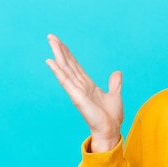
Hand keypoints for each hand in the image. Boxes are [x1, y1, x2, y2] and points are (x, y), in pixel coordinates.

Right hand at [45, 34, 122, 151]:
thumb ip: (114, 83)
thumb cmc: (111, 116)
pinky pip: (65, 81)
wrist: (110, 130)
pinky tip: (50, 61)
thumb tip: (117, 73)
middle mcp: (80, 86)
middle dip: (60, 50)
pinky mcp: (76, 97)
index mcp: (88, 85)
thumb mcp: (115, 95)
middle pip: (68, 64)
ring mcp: (77, 91)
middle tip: (51, 37)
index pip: (76, 66)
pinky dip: (58, 71)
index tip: (61, 43)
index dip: (69, 54)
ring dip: (58, 55)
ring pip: (65, 69)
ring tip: (51, 42)